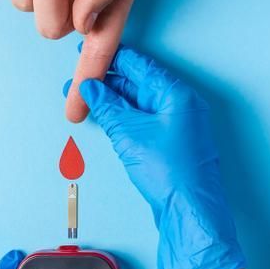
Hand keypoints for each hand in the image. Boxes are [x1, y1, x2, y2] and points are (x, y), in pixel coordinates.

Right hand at [65, 46, 245, 268]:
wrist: (190, 211)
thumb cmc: (172, 173)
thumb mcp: (130, 134)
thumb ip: (108, 107)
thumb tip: (90, 89)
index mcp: (177, 93)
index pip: (140, 65)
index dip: (111, 60)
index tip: (88, 57)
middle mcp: (182, 104)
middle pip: (140, 82)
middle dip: (109, 82)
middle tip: (79, 83)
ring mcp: (180, 124)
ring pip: (141, 102)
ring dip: (115, 101)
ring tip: (86, 99)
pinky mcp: (174, 142)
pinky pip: (147, 120)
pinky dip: (126, 117)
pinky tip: (108, 117)